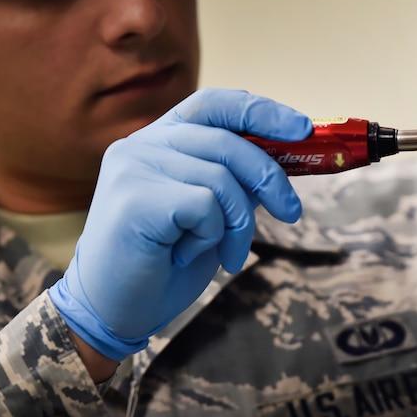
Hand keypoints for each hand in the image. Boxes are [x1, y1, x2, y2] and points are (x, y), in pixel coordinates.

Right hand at [49, 88, 311, 360]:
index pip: (214, 104)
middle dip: (270, 178)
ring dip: (238, 225)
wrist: (114, 312)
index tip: (303, 128)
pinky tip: (184, 254)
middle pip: (227, 141)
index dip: (261, 111)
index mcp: (158, 140)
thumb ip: (235, 182)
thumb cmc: (163, 263)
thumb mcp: (212, 215)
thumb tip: (284, 160)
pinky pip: (204, 205)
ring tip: (226, 254)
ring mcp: (134, 166)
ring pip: (221, 178)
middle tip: (291, 212)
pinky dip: (211, 236)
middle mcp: (141, 144)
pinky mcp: (135, 196)